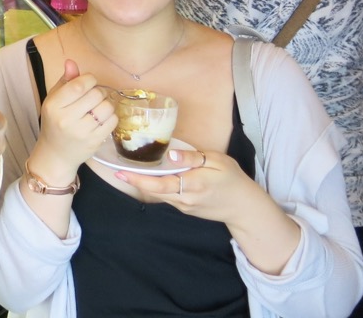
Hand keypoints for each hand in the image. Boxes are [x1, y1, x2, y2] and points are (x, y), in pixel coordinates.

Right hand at [31, 59, 115, 182]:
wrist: (56, 154)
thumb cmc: (54, 123)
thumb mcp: (54, 100)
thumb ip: (64, 81)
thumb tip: (71, 62)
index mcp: (54, 105)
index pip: (79, 85)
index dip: (89, 79)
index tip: (89, 82)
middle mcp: (66, 118)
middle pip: (96, 94)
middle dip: (99, 91)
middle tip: (95, 96)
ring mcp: (81, 132)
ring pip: (107, 107)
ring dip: (106, 104)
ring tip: (99, 107)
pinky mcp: (94, 142)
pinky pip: (112, 122)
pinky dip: (111, 117)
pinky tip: (102, 119)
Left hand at [116, 147, 261, 222]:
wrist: (245, 207)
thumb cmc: (232, 179)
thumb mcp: (216, 161)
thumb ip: (192, 157)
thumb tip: (171, 154)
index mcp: (193, 184)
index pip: (161, 183)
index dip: (140, 179)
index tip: (122, 172)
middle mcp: (185, 199)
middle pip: (155, 190)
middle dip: (135, 182)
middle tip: (116, 172)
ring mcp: (185, 206)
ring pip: (159, 195)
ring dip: (144, 185)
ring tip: (128, 172)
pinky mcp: (186, 209)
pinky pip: (167, 197)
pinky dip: (156, 188)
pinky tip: (150, 178)